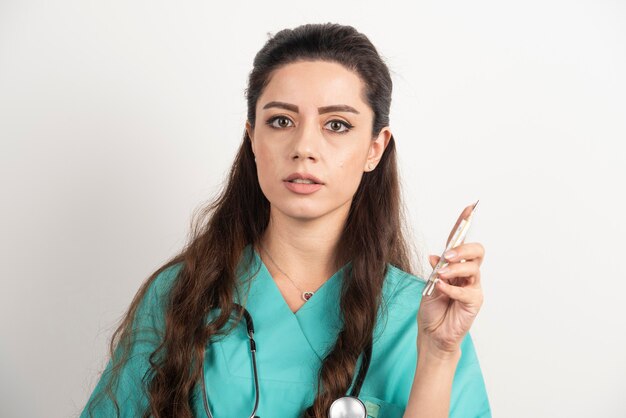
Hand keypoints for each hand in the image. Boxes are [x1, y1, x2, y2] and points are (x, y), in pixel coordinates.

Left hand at [416, 203, 484, 356]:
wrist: (432, 333)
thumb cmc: (432, 309)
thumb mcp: (429, 284)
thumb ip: (435, 270)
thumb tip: (435, 257)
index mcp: (454, 265)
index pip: (460, 241)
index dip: (464, 224)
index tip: (469, 208)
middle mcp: (467, 273)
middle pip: (477, 250)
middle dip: (463, 249)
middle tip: (448, 256)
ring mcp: (473, 286)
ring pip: (473, 267)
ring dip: (454, 269)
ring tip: (440, 276)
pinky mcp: (474, 302)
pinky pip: (467, 290)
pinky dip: (452, 288)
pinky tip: (441, 290)